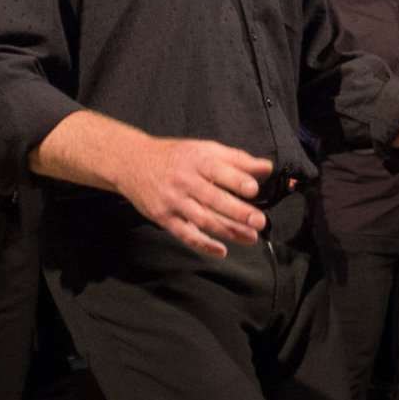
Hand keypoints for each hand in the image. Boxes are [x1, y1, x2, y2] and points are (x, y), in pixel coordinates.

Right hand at [115, 136, 273, 258]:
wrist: (132, 163)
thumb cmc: (174, 156)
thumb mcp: (204, 149)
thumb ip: (236, 159)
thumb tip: (266, 168)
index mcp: (197, 160)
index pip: (219, 171)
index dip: (237, 180)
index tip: (254, 189)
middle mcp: (184, 181)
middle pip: (213, 198)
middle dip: (238, 212)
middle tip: (259, 221)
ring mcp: (173, 201)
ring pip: (203, 219)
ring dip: (228, 230)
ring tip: (250, 237)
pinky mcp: (164, 218)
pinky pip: (185, 234)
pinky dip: (203, 244)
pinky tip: (221, 250)